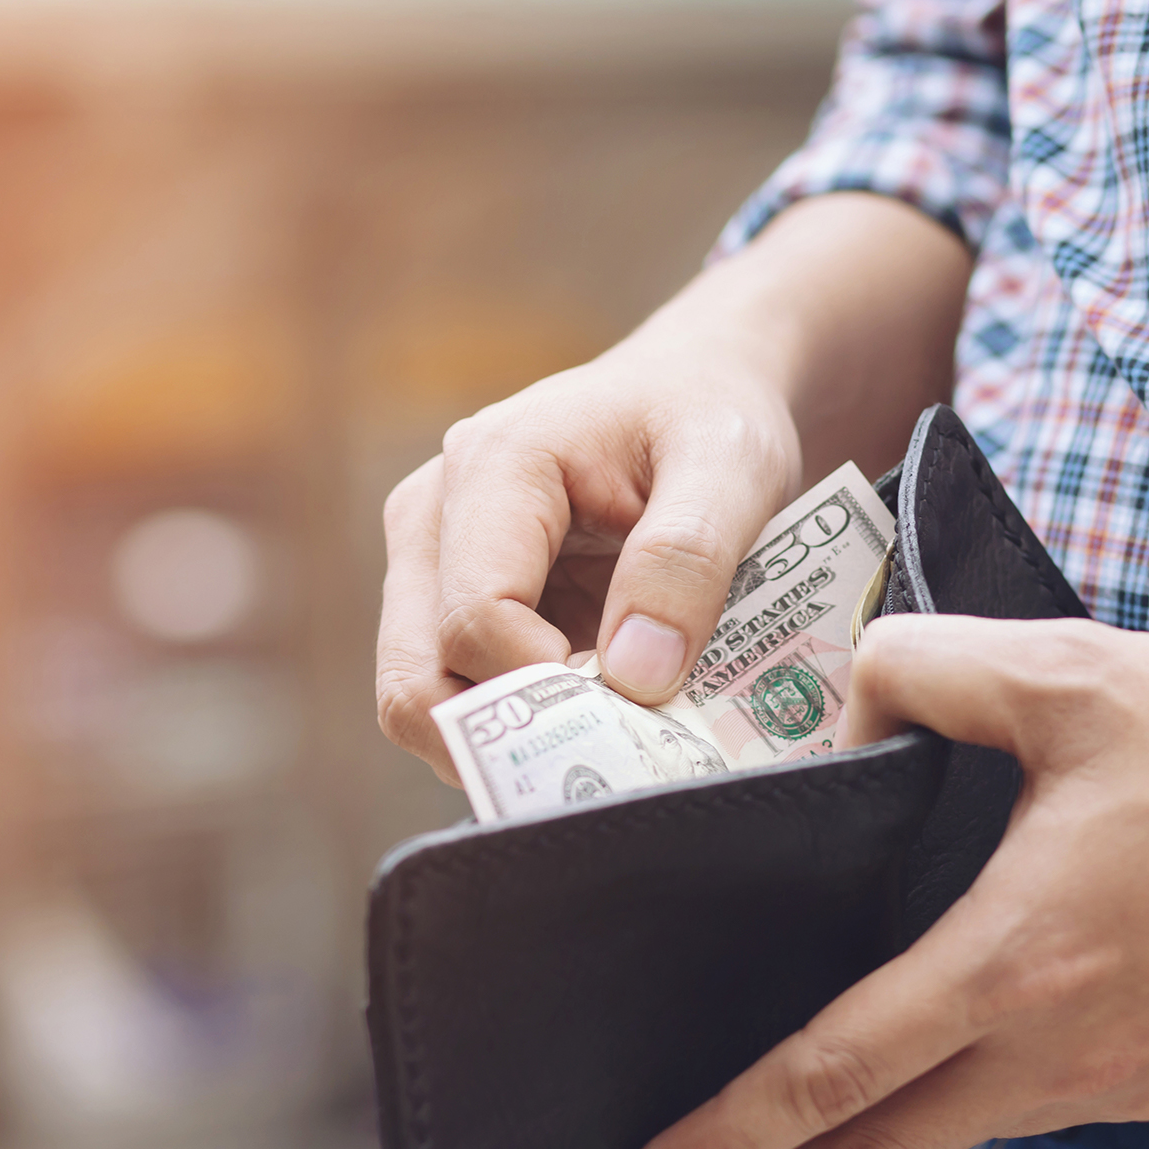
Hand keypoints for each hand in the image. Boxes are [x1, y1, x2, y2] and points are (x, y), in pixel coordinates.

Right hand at [374, 192, 967, 784]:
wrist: (692, 393)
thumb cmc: (710, 414)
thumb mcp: (733, 466)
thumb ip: (686, 560)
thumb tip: (635, 678)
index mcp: (492, 467)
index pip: (475, 617)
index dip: (547, 687)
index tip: (637, 710)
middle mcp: (431, 516)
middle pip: (416, 677)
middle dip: (507, 741)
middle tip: (610, 754)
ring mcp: (428, 565)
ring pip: (419, 699)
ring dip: (507, 744)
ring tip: (606, 738)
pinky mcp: (444, 604)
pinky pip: (455, 697)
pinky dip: (515, 731)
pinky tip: (593, 718)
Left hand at [623, 615, 1148, 1148]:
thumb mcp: (1068, 671)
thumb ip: (923, 670)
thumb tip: (848, 697)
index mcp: (1017, 961)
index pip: (835, 1072)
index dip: (731, 1129)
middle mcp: (1066, 1049)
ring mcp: (1127, 1083)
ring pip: (964, 1126)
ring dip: (873, 1130)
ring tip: (800, 1115)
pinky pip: (1048, 1101)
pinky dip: (979, 1090)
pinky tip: (956, 1048)